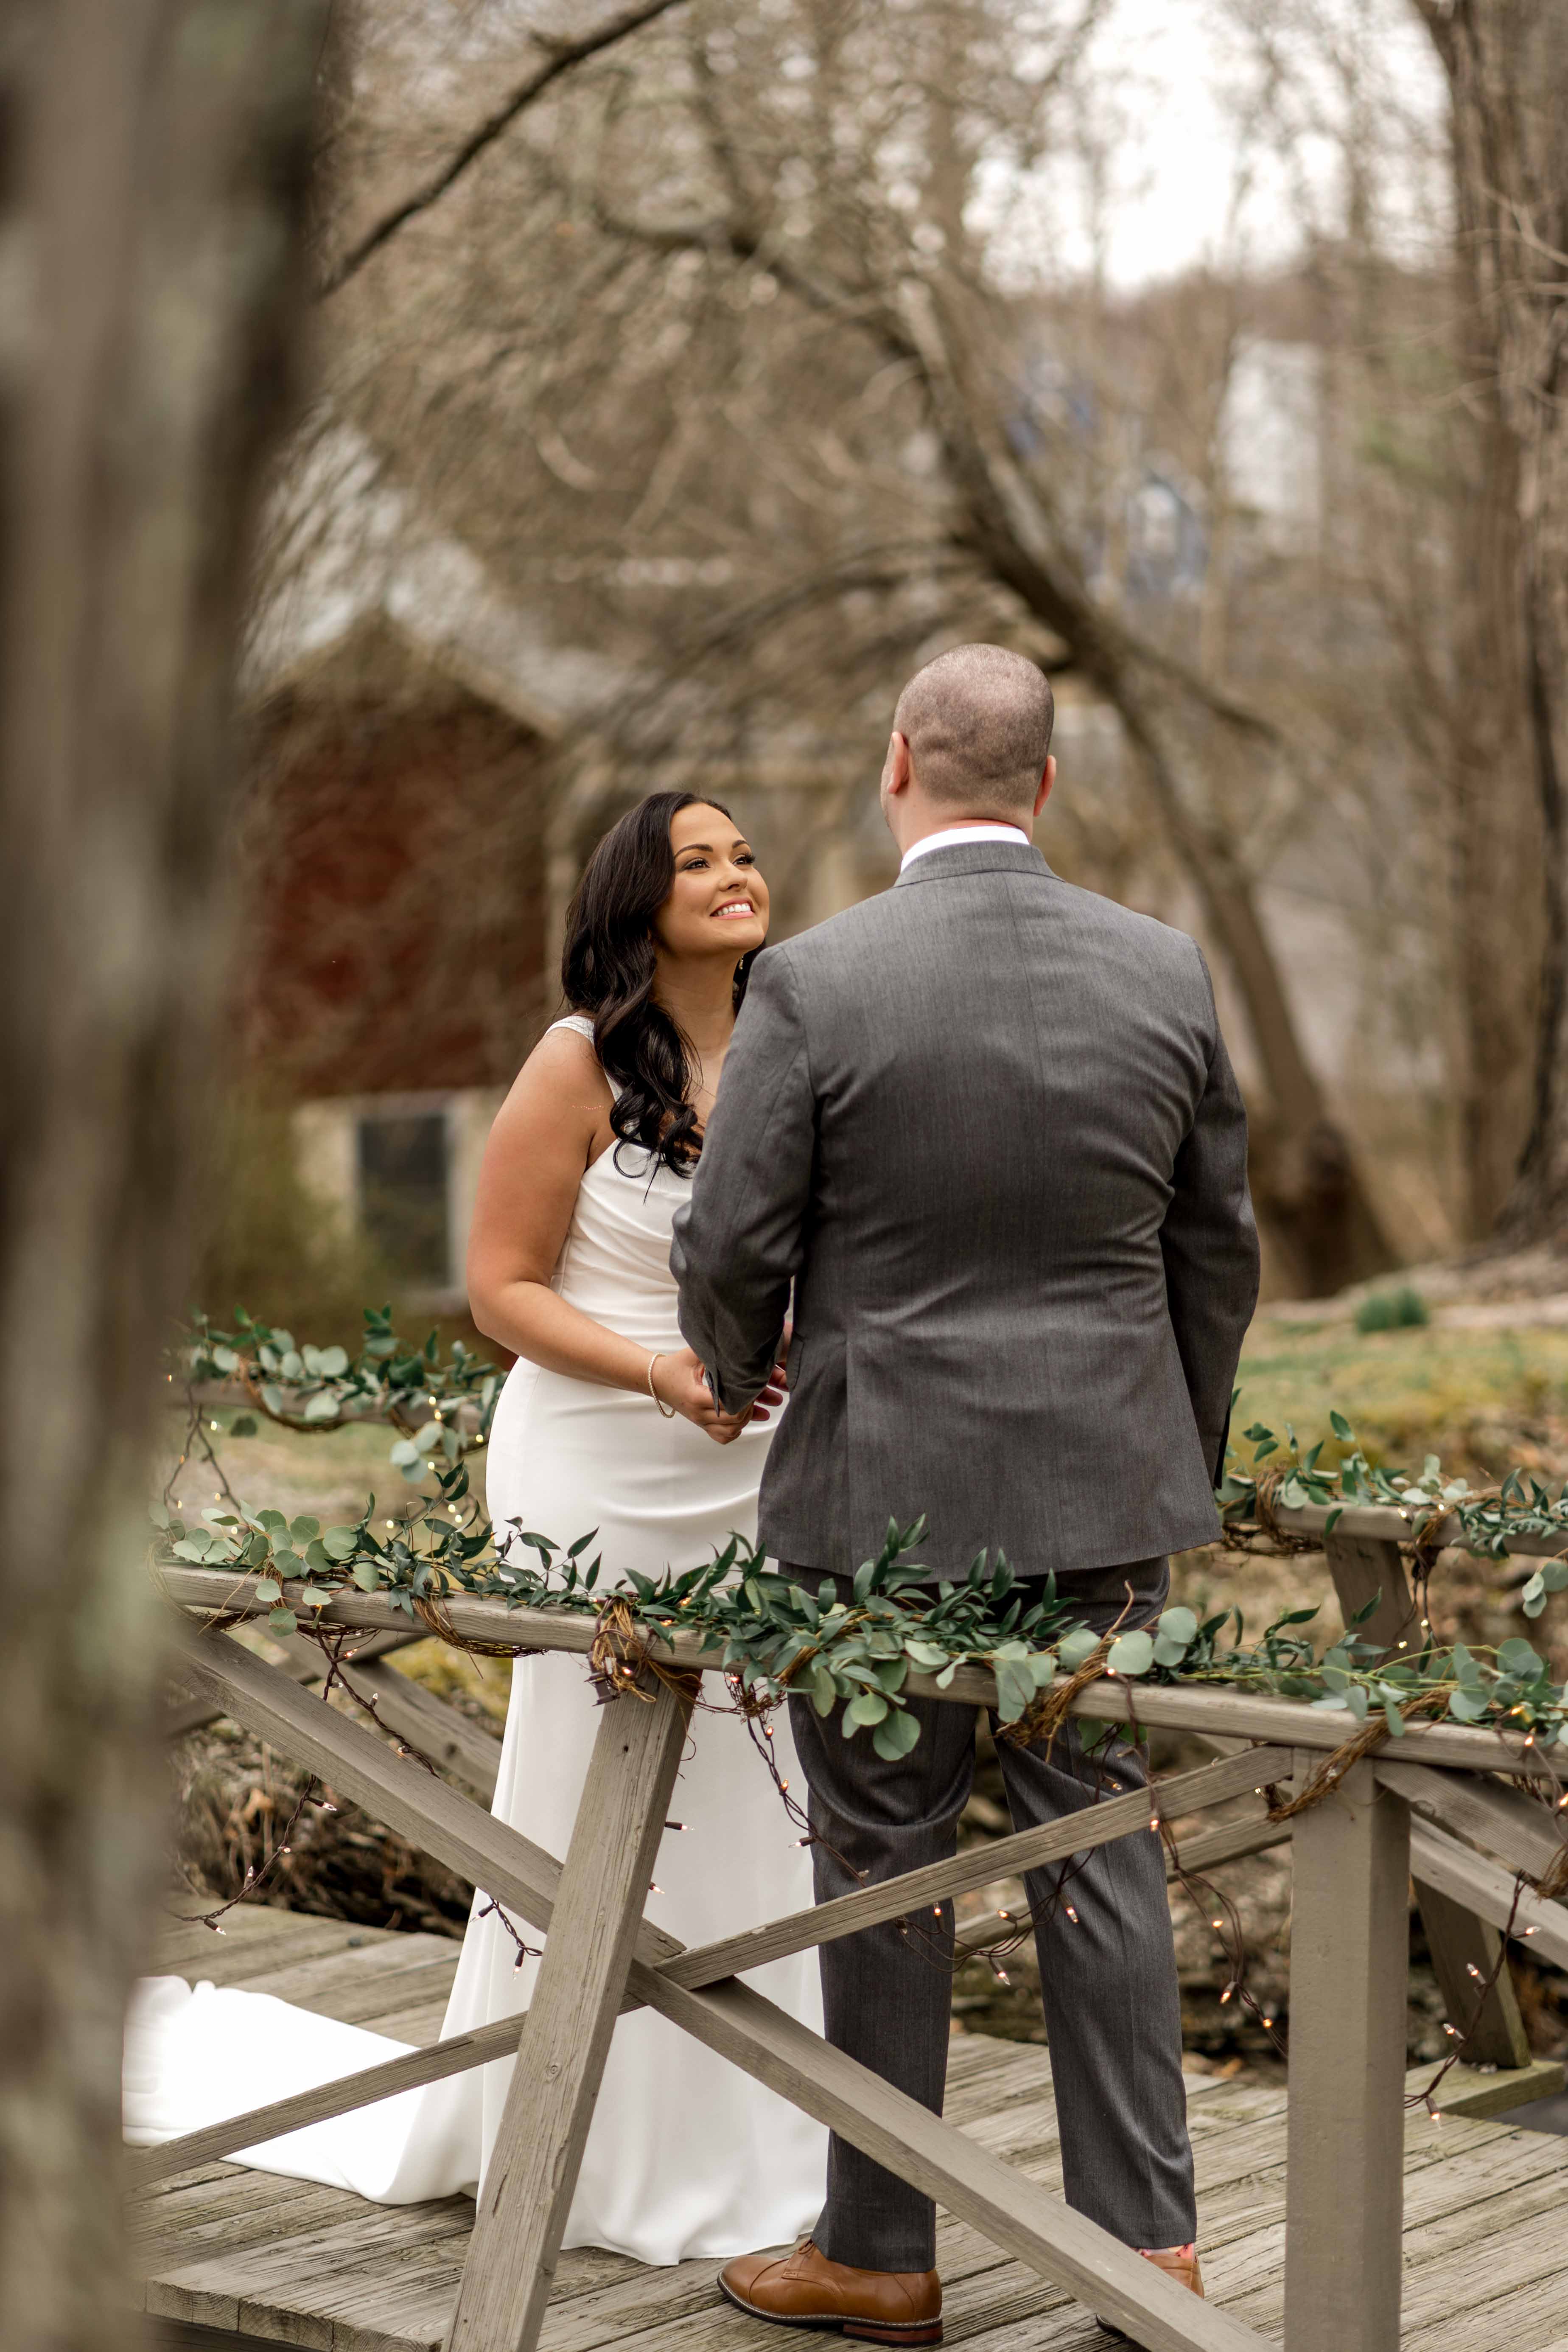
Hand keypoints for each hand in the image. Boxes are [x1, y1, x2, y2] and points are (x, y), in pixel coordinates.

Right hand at [651, 1347, 784, 1444]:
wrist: (656, 1380)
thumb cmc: (675, 1365)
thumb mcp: (694, 1354)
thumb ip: (714, 1352)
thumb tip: (738, 1348)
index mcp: (696, 1397)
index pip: (730, 1404)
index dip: (745, 1397)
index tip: (750, 1385)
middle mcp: (698, 1414)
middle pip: (734, 1421)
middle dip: (749, 1408)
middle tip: (753, 1394)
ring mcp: (700, 1422)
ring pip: (730, 1432)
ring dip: (744, 1421)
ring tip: (749, 1406)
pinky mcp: (701, 1425)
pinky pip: (722, 1437)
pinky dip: (734, 1430)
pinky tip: (739, 1417)